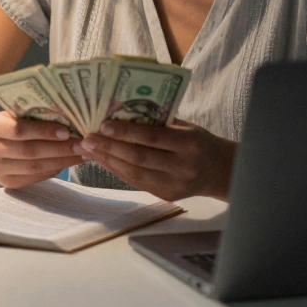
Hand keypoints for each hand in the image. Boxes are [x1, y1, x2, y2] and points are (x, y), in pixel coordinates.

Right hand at [0, 111, 83, 188]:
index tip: (67, 131)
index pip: (18, 130)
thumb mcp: (15, 114)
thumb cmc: (9, 123)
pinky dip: (55, 169)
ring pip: (35, 167)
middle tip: (83, 144)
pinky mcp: (8, 183)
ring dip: (62, 161)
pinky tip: (70, 162)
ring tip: (82, 154)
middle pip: (29, 151)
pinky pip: (35, 177)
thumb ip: (34, 115)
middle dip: (60, 148)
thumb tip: (69, 117)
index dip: (43, 131)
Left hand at [77, 119, 235, 201]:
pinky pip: (136, 182)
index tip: (103, 125)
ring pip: (134, 173)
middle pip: (139, 158)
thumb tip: (121, 111)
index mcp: (189, 144)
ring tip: (89, 149)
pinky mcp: (166, 195)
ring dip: (108, 161)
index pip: (152, 137)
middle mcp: (182, 166)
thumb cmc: (198, 141)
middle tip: (87, 138)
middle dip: (110, 148)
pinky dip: (117, 171)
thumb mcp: (186, 127)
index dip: (126, 132)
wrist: (219, 171)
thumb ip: (159, 122)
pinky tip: (103, 160)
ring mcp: (174, 184)